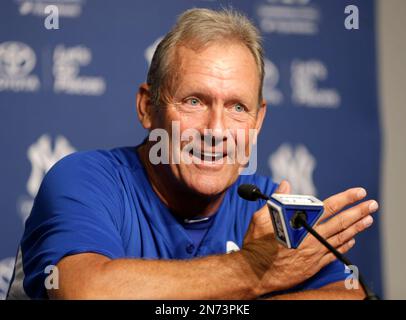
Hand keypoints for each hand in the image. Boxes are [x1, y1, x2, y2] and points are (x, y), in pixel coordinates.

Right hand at [241, 181, 378, 295]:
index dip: (345, 198)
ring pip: (341, 237)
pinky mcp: (314, 265)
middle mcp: (311, 238)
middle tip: (371, 204)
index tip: (358, 192)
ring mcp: (314, 253)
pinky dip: (344, 245)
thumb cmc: (257, 245)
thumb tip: (285, 184)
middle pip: (340, 222)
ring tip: (368, 219)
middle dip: (358, 212)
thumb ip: (276, 200)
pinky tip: (352, 240)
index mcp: (299, 224)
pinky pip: (334, 253)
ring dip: (357, 227)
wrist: (255, 273)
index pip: (328, 207)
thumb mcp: (261, 218)